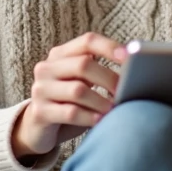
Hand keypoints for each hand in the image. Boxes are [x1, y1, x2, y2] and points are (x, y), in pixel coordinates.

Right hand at [12, 32, 126, 160]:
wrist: (37, 129)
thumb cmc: (68, 103)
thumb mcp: (82, 83)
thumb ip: (99, 73)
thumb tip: (133, 71)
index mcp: (60, 55)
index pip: (87, 41)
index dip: (110, 47)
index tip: (130, 57)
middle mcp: (47, 68)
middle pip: (83, 64)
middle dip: (109, 78)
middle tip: (126, 91)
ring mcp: (40, 89)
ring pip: (78, 90)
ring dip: (101, 101)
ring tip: (115, 108)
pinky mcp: (40, 112)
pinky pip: (70, 112)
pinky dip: (90, 116)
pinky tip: (101, 120)